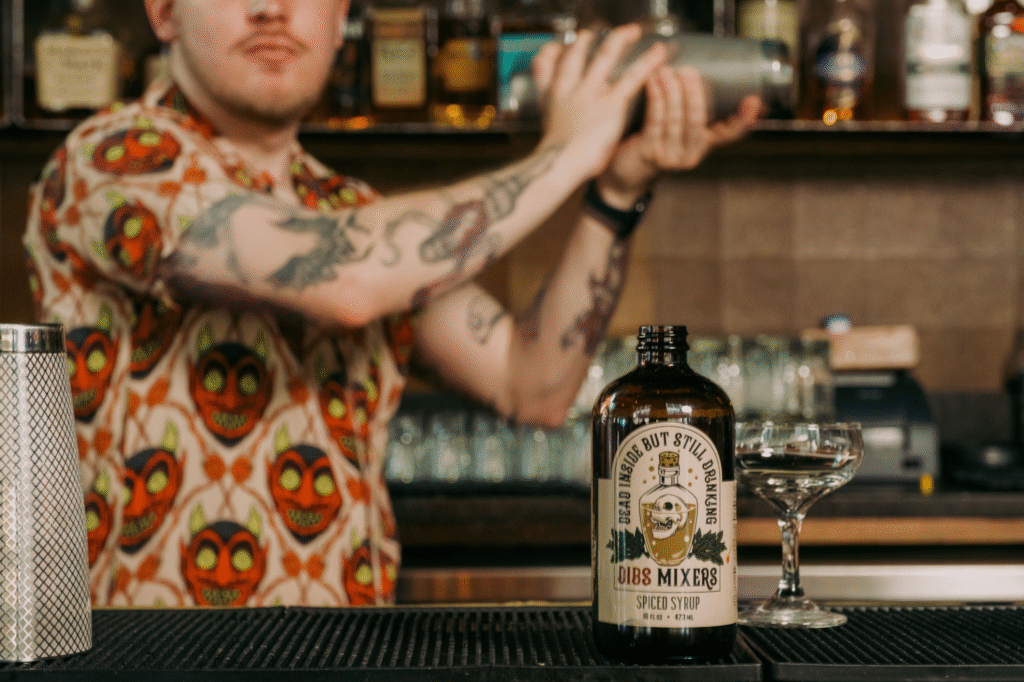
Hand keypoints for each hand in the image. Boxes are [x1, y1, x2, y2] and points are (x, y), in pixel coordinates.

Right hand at [531, 25, 669, 180]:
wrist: (558, 165)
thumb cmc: (555, 157)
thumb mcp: (549, 130)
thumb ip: (556, 115)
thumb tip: (561, 115)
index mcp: (552, 95)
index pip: (544, 62)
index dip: (551, 51)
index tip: (558, 48)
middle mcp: (569, 87)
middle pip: (575, 52)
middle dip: (586, 39)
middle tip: (595, 33)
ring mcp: (590, 93)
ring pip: (606, 56)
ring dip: (621, 39)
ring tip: (632, 32)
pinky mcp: (612, 103)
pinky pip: (633, 77)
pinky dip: (648, 62)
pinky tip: (658, 54)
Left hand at [596, 66, 762, 207]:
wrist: (625, 177)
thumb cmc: (653, 145)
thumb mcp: (678, 134)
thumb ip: (690, 115)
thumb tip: (700, 77)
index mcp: (702, 147)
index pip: (728, 134)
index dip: (742, 119)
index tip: (754, 102)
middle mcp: (690, 155)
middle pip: (698, 121)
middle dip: (694, 94)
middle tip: (690, 71)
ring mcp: (669, 156)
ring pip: (675, 120)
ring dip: (671, 91)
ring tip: (667, 70)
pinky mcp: (649, 154)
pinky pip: (654, 122)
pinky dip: (655, 99)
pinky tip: (653, 83)